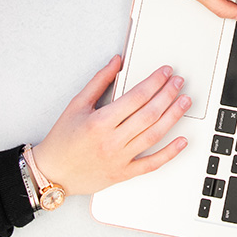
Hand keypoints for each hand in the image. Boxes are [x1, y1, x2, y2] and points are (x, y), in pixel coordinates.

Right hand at [29, 55, 189, 195]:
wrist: (52, 173)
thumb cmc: (62, 140)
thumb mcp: (76, 104)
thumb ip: (99, 81)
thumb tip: (116, 62)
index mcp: (100, 122)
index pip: (136, 96)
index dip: (155, 82)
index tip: (165, 72)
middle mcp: (112, 141)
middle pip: (149, 113)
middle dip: (168, 95)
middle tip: (179, 82)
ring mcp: (119, 159)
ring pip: (154, 135)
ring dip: (173, 117)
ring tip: (184, 102)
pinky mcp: (124, 173)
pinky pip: (151, 164)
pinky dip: (169, 153)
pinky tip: (182, 141)